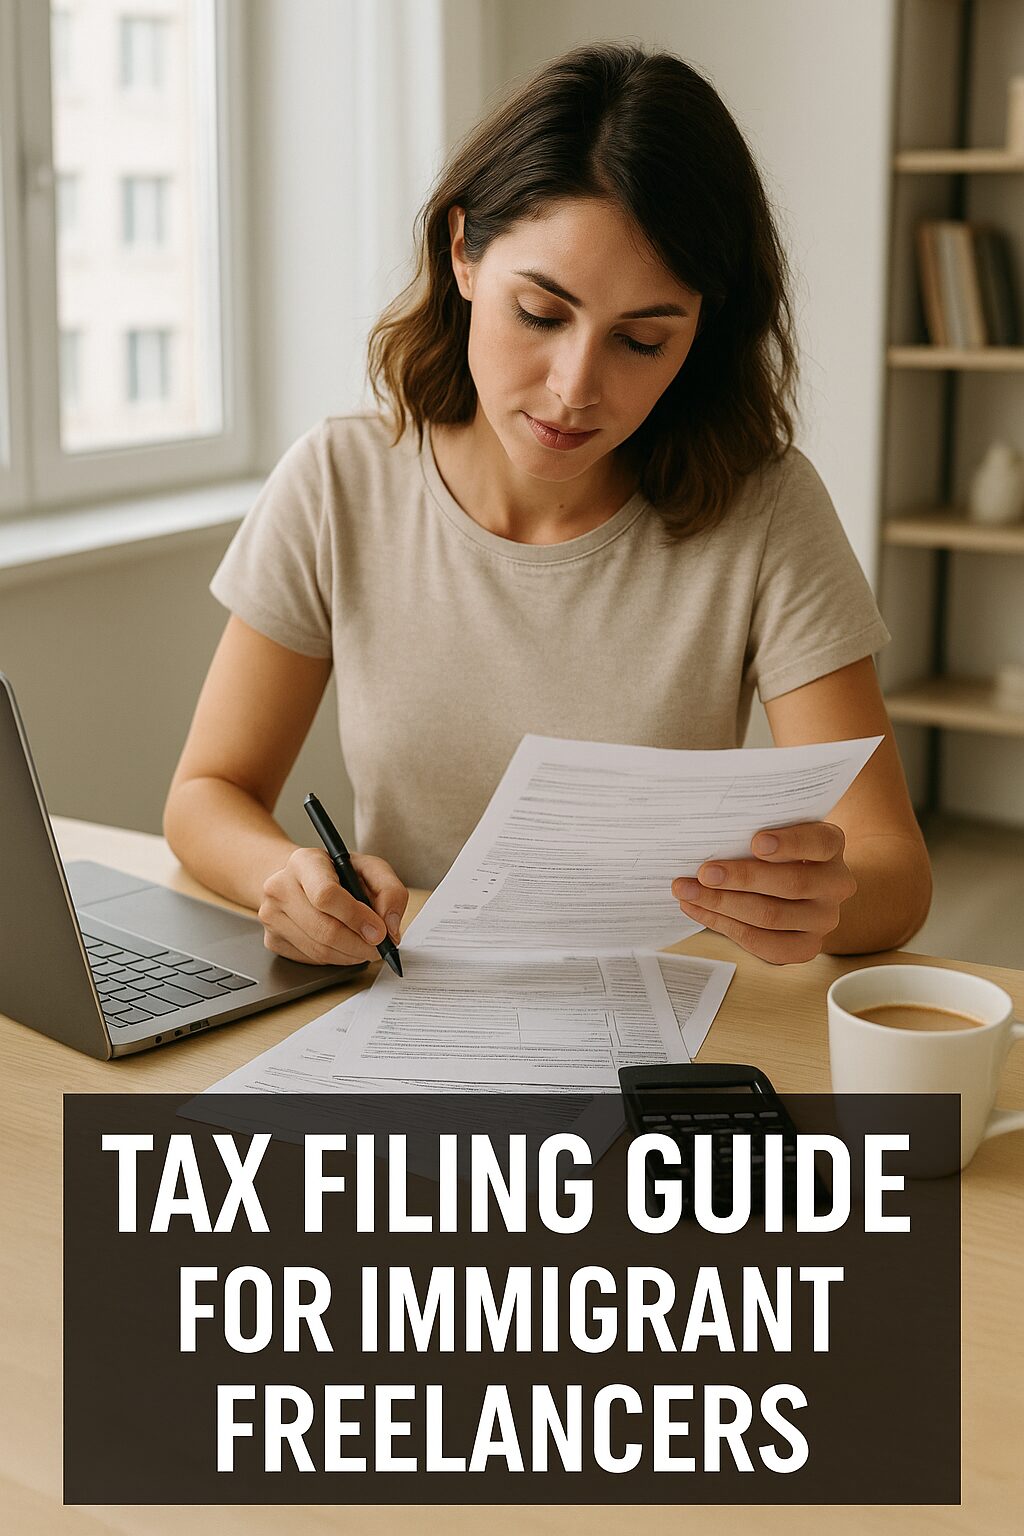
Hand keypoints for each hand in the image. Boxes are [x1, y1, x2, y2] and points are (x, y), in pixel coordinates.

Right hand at [258, 846, 408, 965]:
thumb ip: (389, 891)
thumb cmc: (337, 874)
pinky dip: (336, 959)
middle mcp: (280, 887)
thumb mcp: (369, 869)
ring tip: (366, 947)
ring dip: (351, 955)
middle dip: (359, 944)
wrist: (300, 881)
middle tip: (379, 947)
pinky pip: (311, 959)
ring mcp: (272, 915)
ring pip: (319, 950)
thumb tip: (390, 927)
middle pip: (324, 929)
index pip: (326, 894)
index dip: (357, 917)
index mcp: (304, 862)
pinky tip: (345, 947)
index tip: (379, 931)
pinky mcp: (272, 939)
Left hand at [671, 821, 856, 964]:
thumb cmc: (777, 851)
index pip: (819, 842)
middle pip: (792, 883)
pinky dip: (723, 926)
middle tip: (704, 873)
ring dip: (723, 905)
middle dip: (741, 878)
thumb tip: (709, 835)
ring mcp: (825, 919)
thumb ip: (757, 830)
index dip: (789, 843)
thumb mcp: (776, 830)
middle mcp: (836, 883)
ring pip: (772, 917)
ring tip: (688, 892)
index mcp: (832, 845)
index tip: (756, 842)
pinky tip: (697, 910)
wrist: (801, 885)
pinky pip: (763, 943)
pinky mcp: (807, 947)